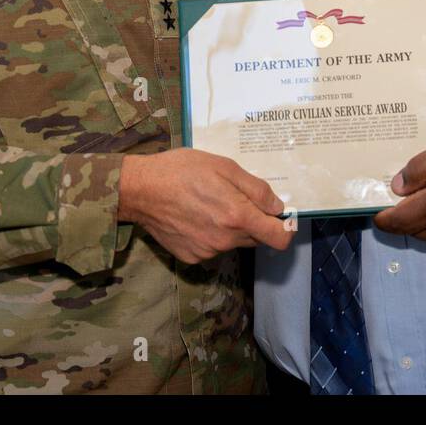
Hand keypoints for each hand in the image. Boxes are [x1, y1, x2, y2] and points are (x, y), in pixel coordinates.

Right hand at [117, 148, 294, 263]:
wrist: (140, 190)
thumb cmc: (182, 170)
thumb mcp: (224, 167)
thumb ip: (256, 189)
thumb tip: (278, 207)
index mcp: (238, 216)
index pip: (279, 238)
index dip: (285, 228)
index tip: (280, 217)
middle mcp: (226, 240)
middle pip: (257, 239)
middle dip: (254, 222)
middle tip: (235, 200)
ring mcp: (208, 251)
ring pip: (234, 242)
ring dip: (231, 228)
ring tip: (209, 204)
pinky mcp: (192, 257)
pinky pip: (213, 248)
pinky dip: (210, 235)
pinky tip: (194, 217)